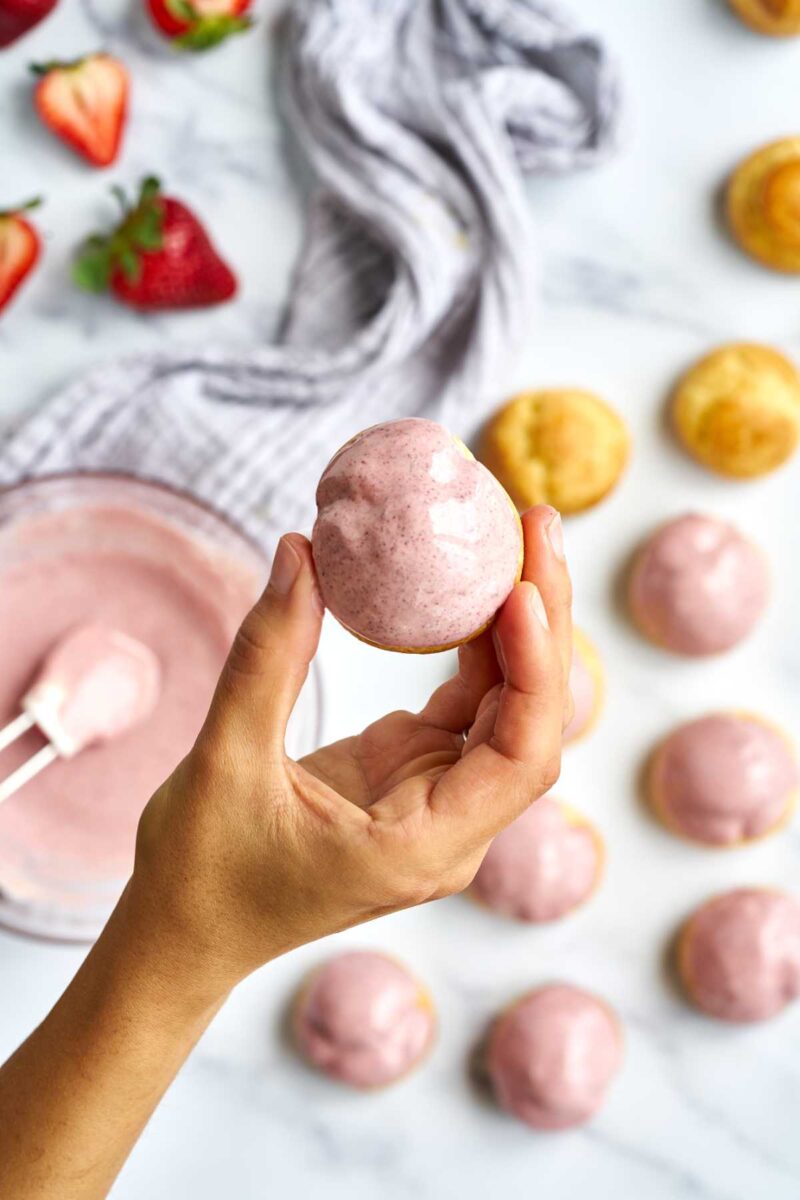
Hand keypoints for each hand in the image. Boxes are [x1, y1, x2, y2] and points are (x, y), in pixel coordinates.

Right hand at [129, 504, 571, 1004]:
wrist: (188, 929)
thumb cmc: (205, 873)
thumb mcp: (226, 763)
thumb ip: (267, 659)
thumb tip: (302, 551)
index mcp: (425, 847)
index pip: (520, 755)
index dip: (535, 670)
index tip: (521, 592)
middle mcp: (451, 824)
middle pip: (532, 720)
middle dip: (545, 623)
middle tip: (538, 527)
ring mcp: (438, 796)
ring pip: (507, 706)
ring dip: (518, 625)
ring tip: (518, 539)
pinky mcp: (414, 772)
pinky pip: (464, 703)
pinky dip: (474, 644)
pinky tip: (468, 587)